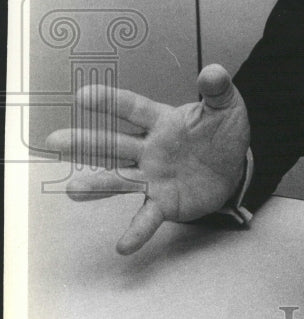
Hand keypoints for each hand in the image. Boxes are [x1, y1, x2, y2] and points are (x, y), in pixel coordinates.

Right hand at [46, 64, 250, 254]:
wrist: (234, 167)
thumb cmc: (222, 133)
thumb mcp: (226, 106)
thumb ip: (217, 90)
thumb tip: (214, 72)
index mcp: (162, 121)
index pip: (133, 108)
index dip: (109, 101)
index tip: (83, 96)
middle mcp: (150, 149)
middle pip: (113, 143)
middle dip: (85, 142)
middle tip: (54, 141)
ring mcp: (153, 176)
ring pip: (120, 180)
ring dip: (98, 185)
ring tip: (73, 191)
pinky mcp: (163, 202)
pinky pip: (147, 217)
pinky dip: (136, 231)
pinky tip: (123, 245)